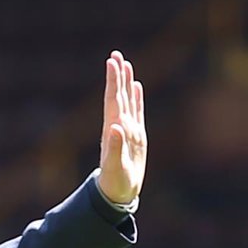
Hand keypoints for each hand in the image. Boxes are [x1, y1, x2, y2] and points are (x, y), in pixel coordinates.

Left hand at [97, 50, 145, 204]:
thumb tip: (115, 127)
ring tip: (125, 64)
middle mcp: (119, 126)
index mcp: (113, 130)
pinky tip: (136, 86)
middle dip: (117, 75)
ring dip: (125, 82)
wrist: (117, 193)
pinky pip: (136, 111)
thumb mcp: (115, 167)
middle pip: (117, 96)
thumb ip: (115, 147)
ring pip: (126, 100)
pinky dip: (136, 98)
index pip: (112, 100)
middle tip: (115, 54)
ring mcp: (127, 129)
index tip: (111, 63)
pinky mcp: (136, 135)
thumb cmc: (115, 183)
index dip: (112, 82)